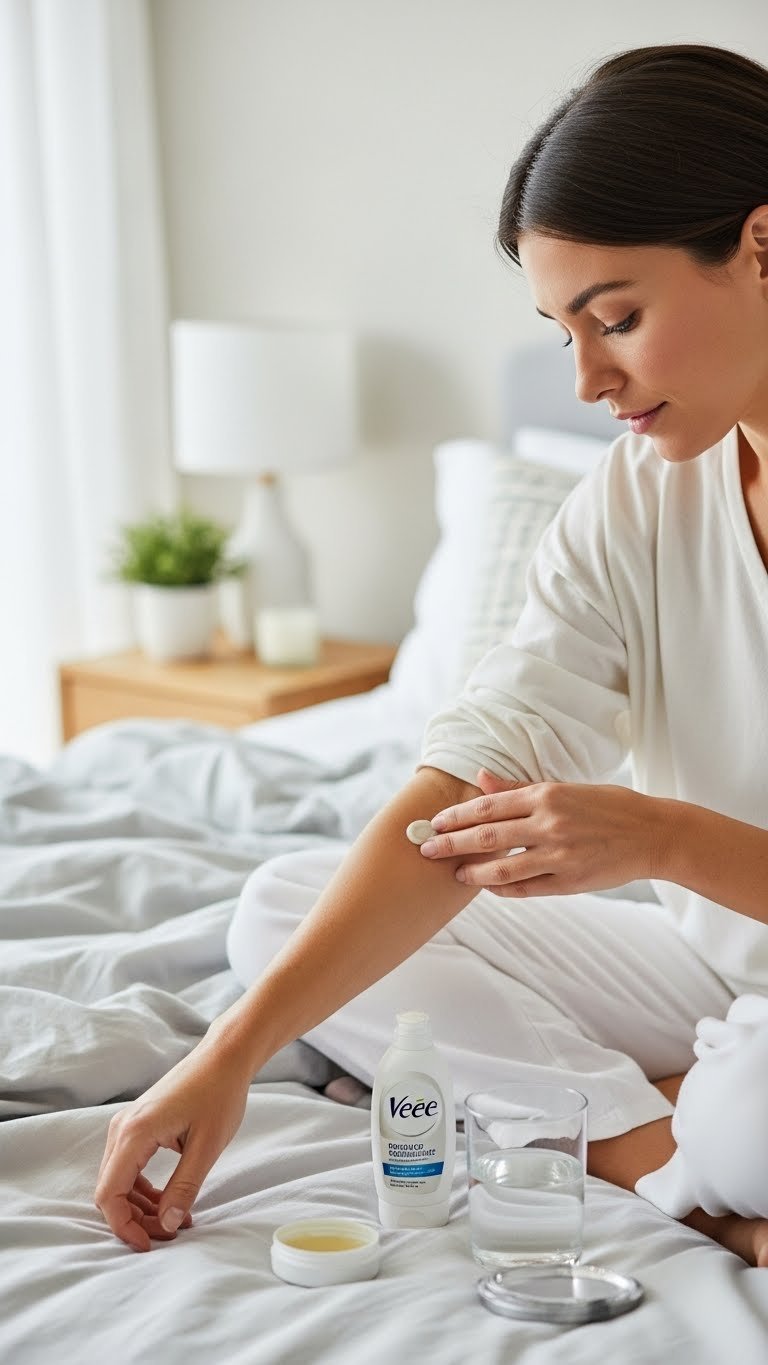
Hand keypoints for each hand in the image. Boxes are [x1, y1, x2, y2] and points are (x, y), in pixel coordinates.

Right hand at [94, 1036, 251, 1251]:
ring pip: (119, 1180)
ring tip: (176, 1220)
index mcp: (134, 1133)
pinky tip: (171, 1199)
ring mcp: (127, 1125)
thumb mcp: (207, 1146)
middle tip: (171, 1233)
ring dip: (141, 1206)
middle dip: (135, 1220)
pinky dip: (144, 1189)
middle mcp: (122, 1128)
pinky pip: (129, 1166)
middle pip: (110, 1190)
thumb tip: (167, 1224)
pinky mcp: (138, 1124)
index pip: (110, 1194)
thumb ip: (185, 1187)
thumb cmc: (219, 1094)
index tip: (151, 1245)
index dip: (124, 1227)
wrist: (224, 1057)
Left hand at [419, 767, 667, 896]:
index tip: (435, 823)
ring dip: (473, 872)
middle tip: (426, 850)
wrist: (653, 834)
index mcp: (547, 795)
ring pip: (503, 867)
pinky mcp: (570, 881)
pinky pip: (527, 888)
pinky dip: (503, 888)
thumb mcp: (565, 788)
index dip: (457, 816)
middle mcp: (550, 823)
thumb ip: (520, 788)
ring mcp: (560, 854)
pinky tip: (488, 887)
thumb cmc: (608, 806)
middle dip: (451, 844)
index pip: (489, 806)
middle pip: (487, 836)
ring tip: (454, 874)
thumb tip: (481, 778)